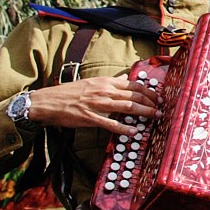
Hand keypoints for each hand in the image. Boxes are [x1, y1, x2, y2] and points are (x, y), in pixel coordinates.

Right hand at [26, 74, 160, 133]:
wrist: (47, 101)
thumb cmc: (69, 93)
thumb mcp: (92, 82)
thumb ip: (111, 82)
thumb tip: (125, 78)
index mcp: (106, 82)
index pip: (134, 85)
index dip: (150, 92)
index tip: (159, 98)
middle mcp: (104, 91)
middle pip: (135, 96)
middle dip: (151, 103)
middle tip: (161, 109)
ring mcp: (98, 105)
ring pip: (127, 107)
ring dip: (144, 113)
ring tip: (155, 117)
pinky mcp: (90, 118)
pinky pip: (110, 123)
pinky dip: (123, 128)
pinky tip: (133, 132)